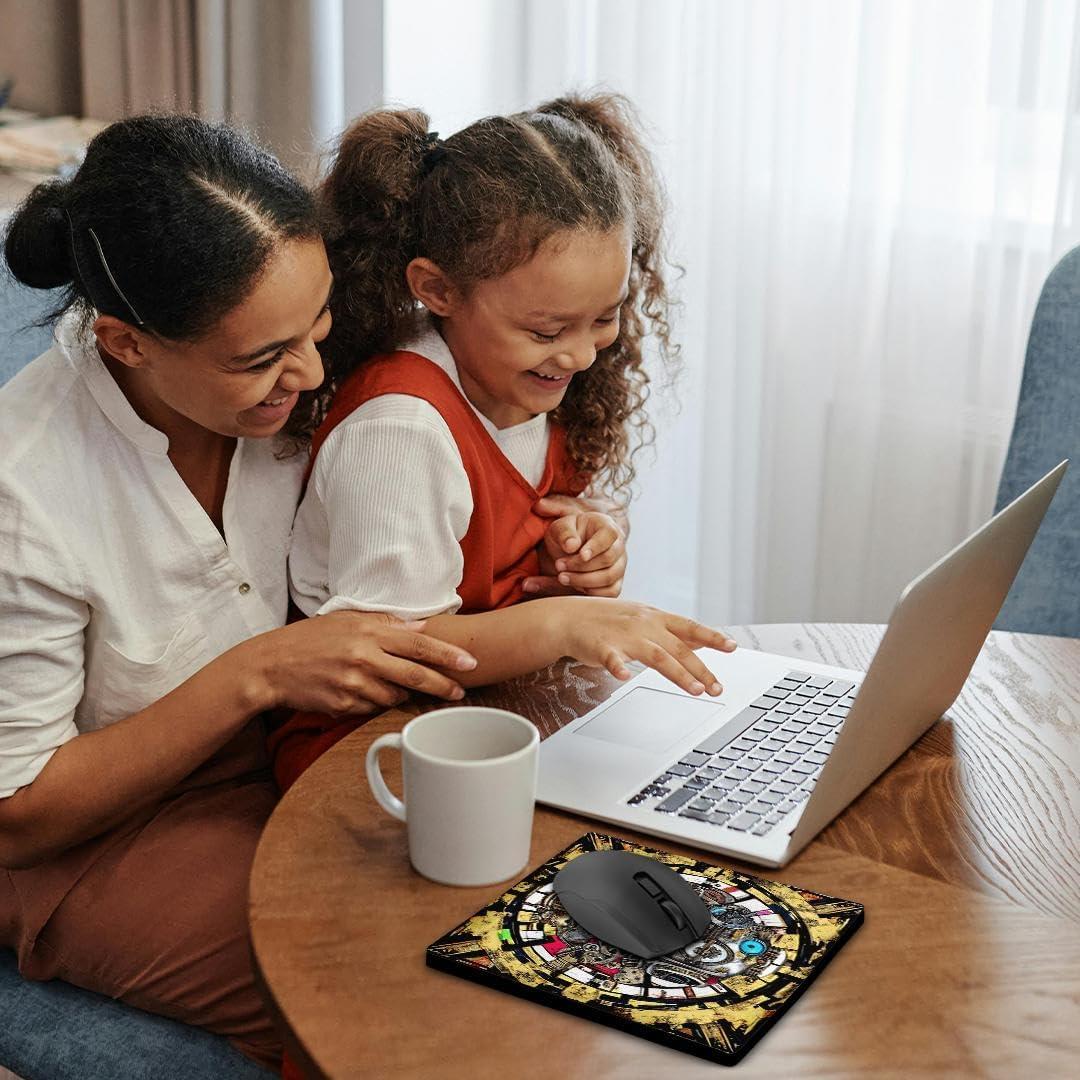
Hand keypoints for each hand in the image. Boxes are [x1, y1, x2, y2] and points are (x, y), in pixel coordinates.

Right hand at [249, 611, 477, 717]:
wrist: (271, 666)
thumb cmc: (311, 639)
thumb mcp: (347, 619)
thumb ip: (385, 623)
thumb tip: (419, 626)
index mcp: (369, 633)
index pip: (419, 644)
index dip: (447, 656)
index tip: (471, 664)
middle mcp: (364, 658)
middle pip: (416, 676)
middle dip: (444, 685)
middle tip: (461, 692)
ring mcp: (354, 684)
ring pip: (395, 696)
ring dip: (402, 694)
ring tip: (391, 684)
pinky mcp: (344, 705)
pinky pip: (372, 708)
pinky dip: (375, 702)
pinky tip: (362, 691)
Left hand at [525, 501, 626, 597]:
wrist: (568, 550)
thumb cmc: (566, 536)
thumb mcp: (559, 528)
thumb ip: (564, 533)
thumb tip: (571, 546)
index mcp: (607, 526)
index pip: (609, 535)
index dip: (596, 547)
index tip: (581, 555)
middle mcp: (618, 546)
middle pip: (607, 559)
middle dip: (580, 566)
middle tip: (559, 565)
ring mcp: (619, 566)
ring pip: (608, 578)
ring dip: (582, 580)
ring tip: (562, 577)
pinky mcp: (615, 583)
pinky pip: (610, 593)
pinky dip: (590, 592)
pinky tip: (574, 586)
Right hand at [559, 597, 737, 694]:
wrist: (570, 617)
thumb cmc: (610, 620)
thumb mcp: (645, 618)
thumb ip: (672, 631)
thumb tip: (702, 640)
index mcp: (656, 618)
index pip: (690, 627)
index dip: (712, 637)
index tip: (732, 647)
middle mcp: (644, 625)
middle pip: (678, 648)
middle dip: (700, 669)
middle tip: (717, 687)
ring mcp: (624, 636)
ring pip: (656, 655)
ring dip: (678, 673)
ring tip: (695, 690)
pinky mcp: (602, 647)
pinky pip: (610, 658)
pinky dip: (616, 667)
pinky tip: (623, 677)